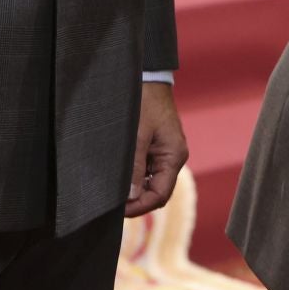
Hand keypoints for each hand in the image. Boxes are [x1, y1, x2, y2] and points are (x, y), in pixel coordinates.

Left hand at [126, 80, 188, 216]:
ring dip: (135, 189)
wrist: (149, 79)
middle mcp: (174, 158)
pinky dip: (136, 177)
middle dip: (137, 200)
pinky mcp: (158, 148)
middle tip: (114, 204)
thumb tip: (132, 196)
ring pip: (152, 182)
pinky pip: (149, 170)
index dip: (141, 206)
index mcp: (174, 156)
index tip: (120, 210)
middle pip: (158, 192)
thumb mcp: (137, 136)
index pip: (161, 195)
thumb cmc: (145, 104)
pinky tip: (121, 177)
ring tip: (114, 192)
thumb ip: (135, 167)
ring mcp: (166, 153)